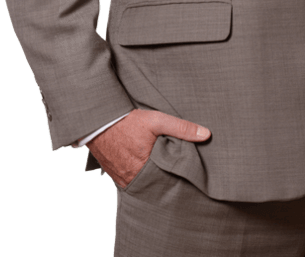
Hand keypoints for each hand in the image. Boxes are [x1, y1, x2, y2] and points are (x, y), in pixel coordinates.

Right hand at [87, 108, 210, 188]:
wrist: (99, 122)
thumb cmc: (128, 121)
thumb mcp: (157, 120)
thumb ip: (181, 128)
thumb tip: (206, 135)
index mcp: (145, 169)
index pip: (169, 180)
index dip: (178, 176)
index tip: (189, 173)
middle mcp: (132, 179)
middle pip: (156, 183)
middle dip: (166, 178)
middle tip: (177, 172)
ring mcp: (122, 179)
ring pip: (144, 182)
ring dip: (153, 176)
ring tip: (162, 168)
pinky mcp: (115, 176)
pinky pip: (132, 180)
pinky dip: (140, 174)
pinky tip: (146, 166)